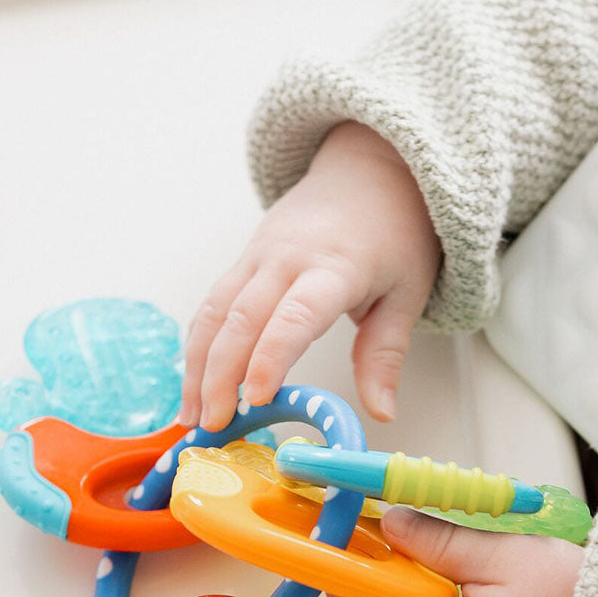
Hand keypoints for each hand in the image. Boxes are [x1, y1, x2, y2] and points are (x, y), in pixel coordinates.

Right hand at [181, 122, 441, 429]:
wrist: (368, 171)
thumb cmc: (393, 234)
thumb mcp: (406, 293)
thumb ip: (385, 354)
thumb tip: (381, 413)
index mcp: (334, 268)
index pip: (295, 316)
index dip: (271, 357)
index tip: (256, 398)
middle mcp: (286, 258)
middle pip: (240, 318)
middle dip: (220, 376)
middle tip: (214, 425)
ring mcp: (257, 256)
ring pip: (214, 312)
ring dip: (196, 367)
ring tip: (191, 416)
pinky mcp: (242, 261)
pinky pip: (211, 305)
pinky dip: (198, 346)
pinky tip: (193, 384)